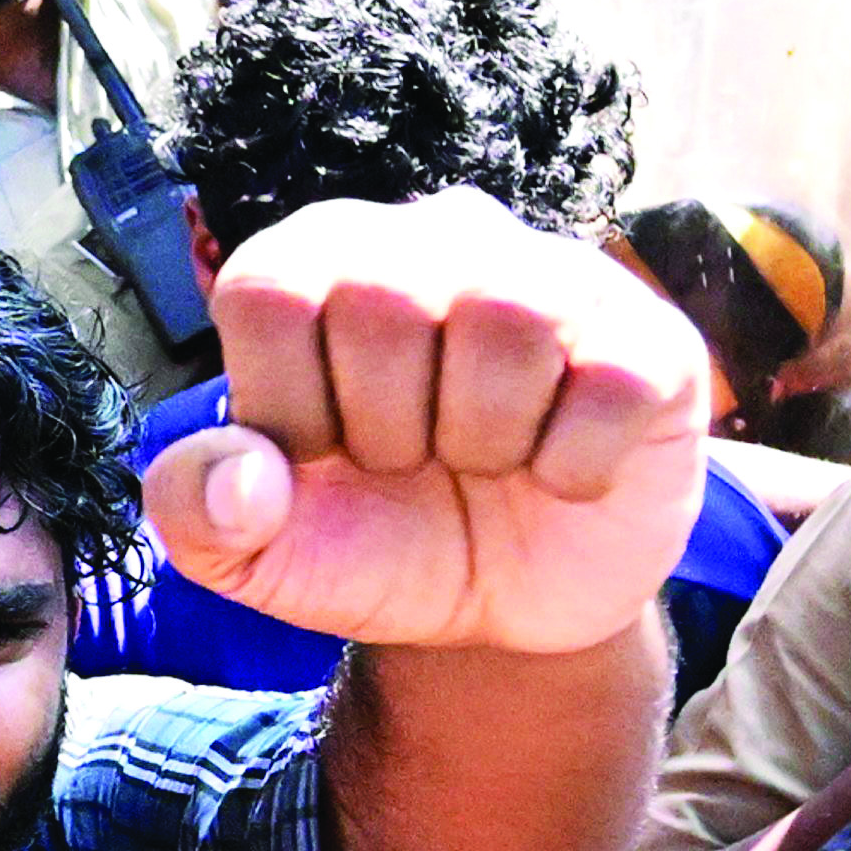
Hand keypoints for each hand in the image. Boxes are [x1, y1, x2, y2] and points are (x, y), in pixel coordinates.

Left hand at [148, 189, 712, 655]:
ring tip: (486, 462)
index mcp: (325, 260)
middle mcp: (440, 237)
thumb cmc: (378, 541)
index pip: (268, 290)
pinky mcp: (653, 341)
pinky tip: (563, 475)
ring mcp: (558, 279)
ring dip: (482, 442)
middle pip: (384, 301)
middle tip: (414, 463)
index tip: (321, 452)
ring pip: (506, 324)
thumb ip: (197, 512)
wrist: (503, 613)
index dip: (287, 405)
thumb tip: (240, 480)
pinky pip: (610, 385)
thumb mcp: (260, 552)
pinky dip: (573, 468)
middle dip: (386, 431)